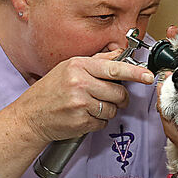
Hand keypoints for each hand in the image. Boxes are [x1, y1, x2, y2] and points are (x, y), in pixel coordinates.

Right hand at [13, 49, 155, 143]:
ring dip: (107, 111)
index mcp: (78, 66)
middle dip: (120, 98)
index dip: (135, 73)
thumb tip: (118, 54)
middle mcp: (79, 83)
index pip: (114, 68)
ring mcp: (80, 103)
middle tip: (113, 98)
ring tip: (92, 107)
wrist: (29, 116)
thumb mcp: (69, 68)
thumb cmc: (49, 92)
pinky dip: (97, 122)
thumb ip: (96, 62)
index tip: (148, 76)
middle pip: (118, 92)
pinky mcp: (80, 121)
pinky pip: (103, 123)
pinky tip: (84, 116)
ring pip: (113, 109)